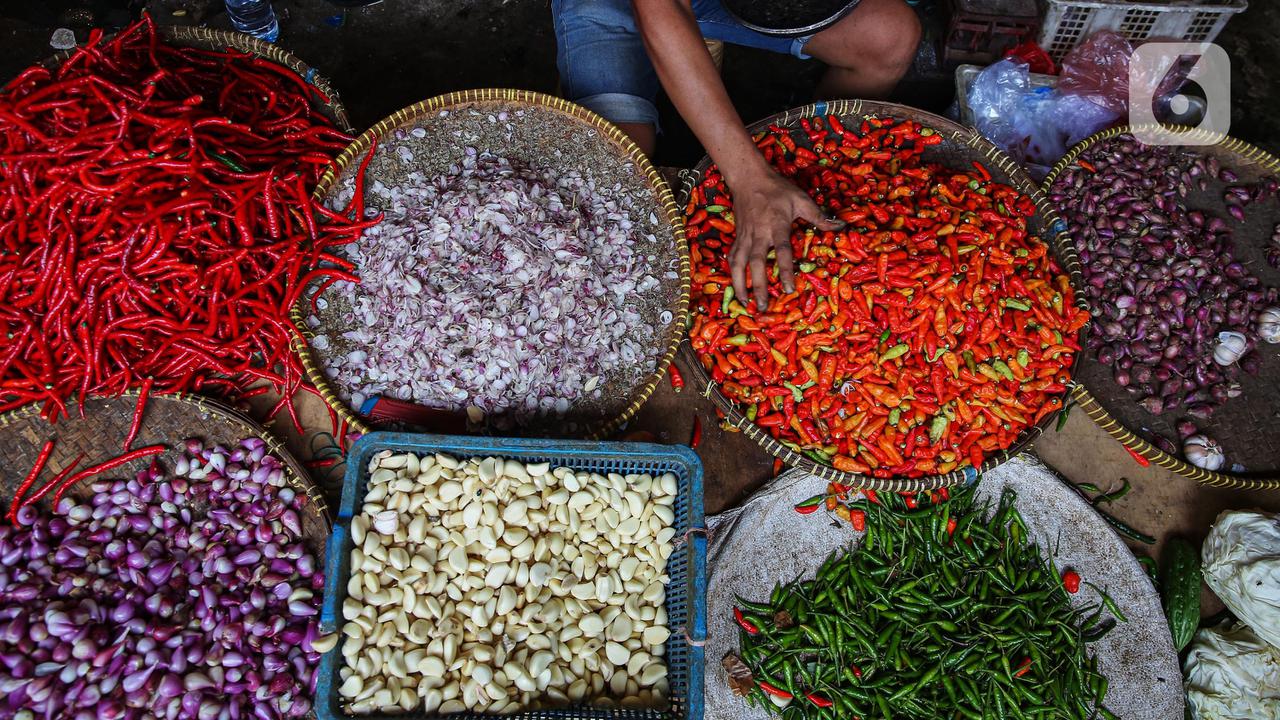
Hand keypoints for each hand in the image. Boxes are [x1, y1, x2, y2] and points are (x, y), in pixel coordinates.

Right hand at [728, 167, 841, 310]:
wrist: (748, 178)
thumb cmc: (777, 189)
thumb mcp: (801, 199)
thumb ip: (819, 216)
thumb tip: (841, 226)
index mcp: (777, 225)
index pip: (782, 251)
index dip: (786, 271)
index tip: (790, 289)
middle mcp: (758, 234)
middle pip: (756, 263)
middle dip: (759, 286)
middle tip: (764, 307)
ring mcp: (745, 236)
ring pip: (739, 264)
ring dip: (741, 285)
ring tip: (745, 304)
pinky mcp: (737, 237)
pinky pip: (733, 258)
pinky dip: (733, 274)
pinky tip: (737, 287)